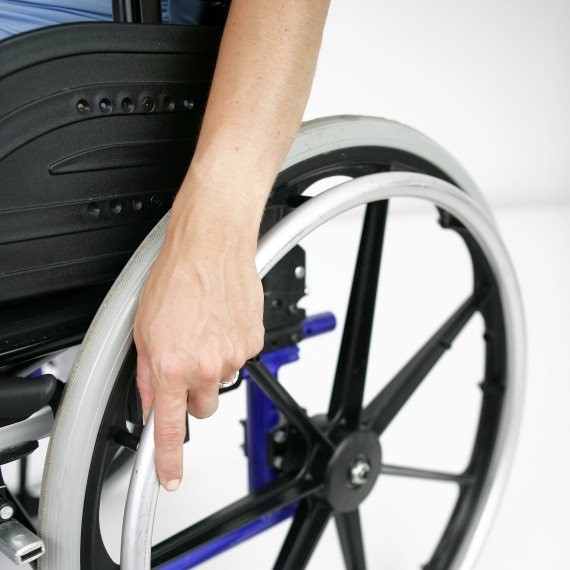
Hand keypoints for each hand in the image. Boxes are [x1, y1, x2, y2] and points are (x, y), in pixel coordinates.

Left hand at [134, 195, 263, 490]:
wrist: (212, 244)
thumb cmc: (177, 276)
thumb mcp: (143, 327)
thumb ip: (147, 372)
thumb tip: (150, 399)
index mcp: (172, 365)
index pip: (169, 426)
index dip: (168, 459)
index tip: (169, 477)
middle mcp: (206, 365)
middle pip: (201, 405)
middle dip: (191, 392)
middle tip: (184, 361)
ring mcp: (234, 354)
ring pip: (221, 380)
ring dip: (211, 365)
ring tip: (201, 328)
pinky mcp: (254, 341)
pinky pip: (239, 357)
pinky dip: (228, 346)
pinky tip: (218, 321)